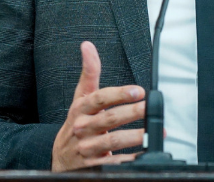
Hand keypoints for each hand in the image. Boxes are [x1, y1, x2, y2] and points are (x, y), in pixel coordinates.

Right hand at [51, 41, 145, 170]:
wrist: (61, 158)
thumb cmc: (76, 123)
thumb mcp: (80, 98)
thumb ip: (89, 73)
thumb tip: (87, 46)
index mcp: (81, 109)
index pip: (99, 98)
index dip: (119, 94)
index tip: (138, 90)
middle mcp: (82, 128)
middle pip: (109, 119)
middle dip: (132, 112)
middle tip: (150, 107)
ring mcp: (86, 149)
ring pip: (112, 142)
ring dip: (134, 136)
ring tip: (153, 131)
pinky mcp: (90, 166)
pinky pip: (112, 163)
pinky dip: (128, 160)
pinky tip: (142, 155)